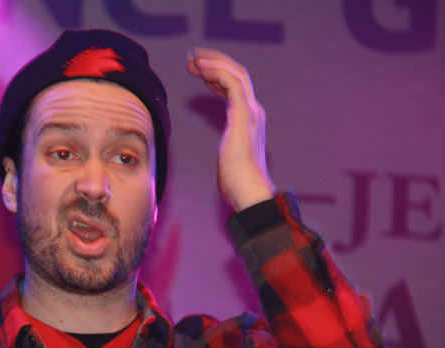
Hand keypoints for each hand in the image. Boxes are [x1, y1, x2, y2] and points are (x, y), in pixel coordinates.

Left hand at [186, 47, 275, 211]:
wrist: (249, 191)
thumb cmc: (236, 181)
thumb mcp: (227, 155)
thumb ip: (228, 143)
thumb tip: (225, 147)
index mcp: (248, 118)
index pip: (234, 86)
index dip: (215, 75)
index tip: (197, 70)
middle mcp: (252, 110)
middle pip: (236, 74)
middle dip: (213, 62)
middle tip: (191, 58)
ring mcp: (250, 111)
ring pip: (235, 74)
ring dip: (213, 62)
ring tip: (193, 59)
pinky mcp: (244, 115)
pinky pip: (232, 83)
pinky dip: (218, 72)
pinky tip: (201, 69)